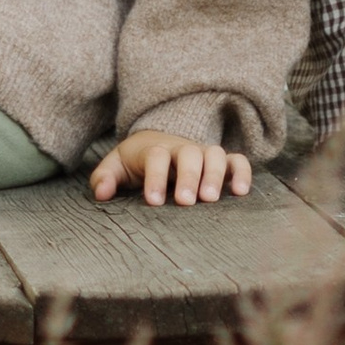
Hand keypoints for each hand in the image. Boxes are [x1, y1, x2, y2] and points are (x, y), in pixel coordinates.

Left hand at [89, 134, 252, 207]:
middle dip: (189, 177)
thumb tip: (102, 194)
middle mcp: (181, 149)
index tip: (153, 201)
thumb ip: (105, 179)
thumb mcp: (115, 167)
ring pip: (215, 154)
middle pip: (189, 154)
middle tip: (186, 202)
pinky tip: (241, 193)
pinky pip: (237, 160)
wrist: (157, 142)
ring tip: (211, 200)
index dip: (155, 178)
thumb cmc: (135, 162)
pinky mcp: (221, 161)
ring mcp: (203, 153)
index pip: (156, 157)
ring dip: (215, 175)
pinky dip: (242, 172)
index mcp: (154, 149)